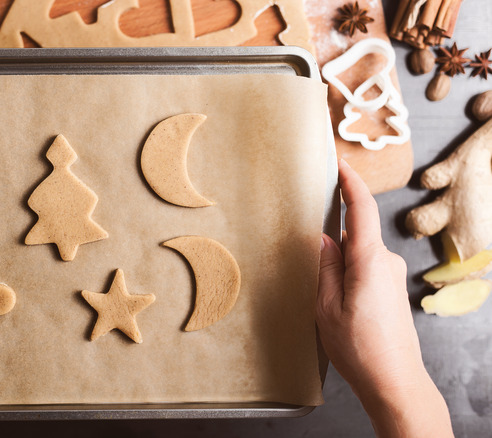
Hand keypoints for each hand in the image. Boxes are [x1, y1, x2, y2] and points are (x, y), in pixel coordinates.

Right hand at [317, 160, 451, 436]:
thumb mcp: (327, 307)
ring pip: (358, 254)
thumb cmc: (359, 349)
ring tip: (322, 294)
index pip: (361, 209)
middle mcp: (386, 263)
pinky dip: (348, 273)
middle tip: (307, 249)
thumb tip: (325, 238)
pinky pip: (365, 268)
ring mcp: (391, 276)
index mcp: (368, 261)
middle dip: (332, 237)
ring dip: (339, 263)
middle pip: (355, 233)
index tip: (340, 163)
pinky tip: (337, 301)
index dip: (351, 183)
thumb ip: (326, 266)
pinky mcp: (391, 289)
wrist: (395, 382)